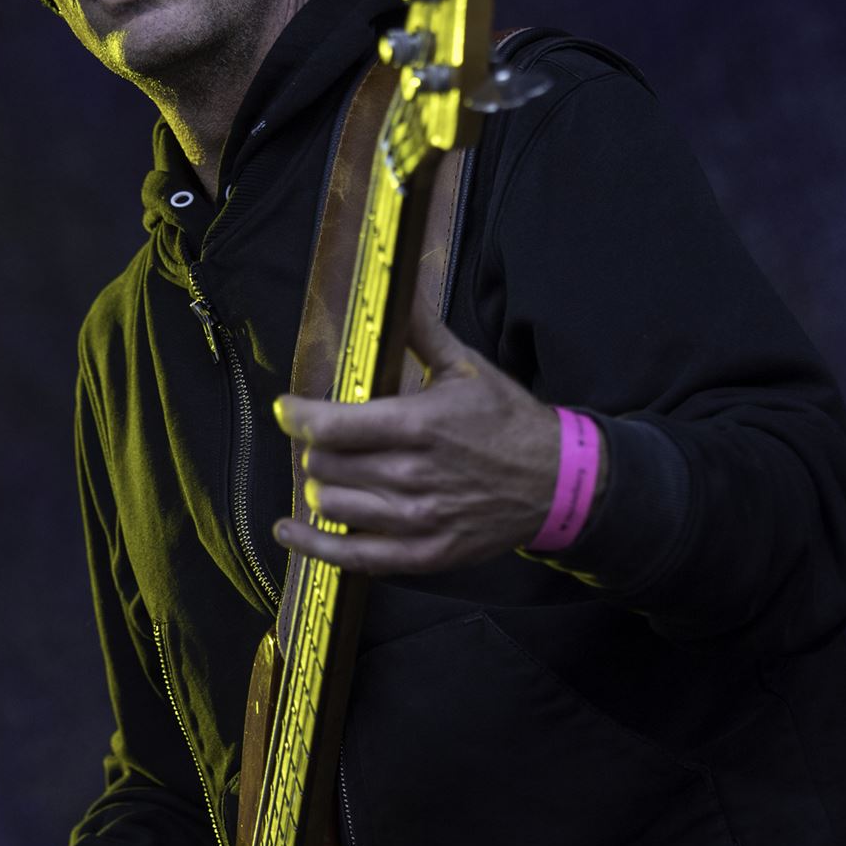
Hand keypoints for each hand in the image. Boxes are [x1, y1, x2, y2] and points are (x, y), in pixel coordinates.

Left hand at [272, 296, 563, 574]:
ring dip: (322, 486)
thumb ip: (421, 331)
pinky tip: (290, 531)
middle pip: (324, 465)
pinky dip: (313, 546)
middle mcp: (411, 475)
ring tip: (333, 474)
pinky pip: (352, 557)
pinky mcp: (423, 553)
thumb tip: (397, 288)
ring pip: (332, 505)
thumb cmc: (509, 421)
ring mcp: (416, 519)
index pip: (330, 426)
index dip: (296, 416)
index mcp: (418, 425)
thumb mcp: (467, 368)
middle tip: (328, 440)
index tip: (287, 408)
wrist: (558, 481)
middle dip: (315, 449)